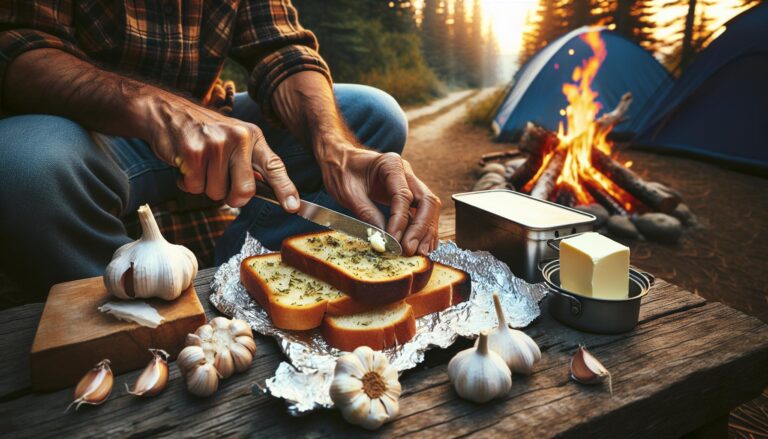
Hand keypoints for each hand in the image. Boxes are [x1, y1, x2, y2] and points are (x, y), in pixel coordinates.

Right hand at [140, 92, 298, 209]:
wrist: (168, 111)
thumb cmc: (204, 132)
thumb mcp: (234, 140)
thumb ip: (250, 164)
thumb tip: (269, 191)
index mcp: (252, 136)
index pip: (274, 166)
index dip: (285, 189)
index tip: (293, 207)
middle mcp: (238, 138)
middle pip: (244, 191)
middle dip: (231, 197)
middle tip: (219, 182)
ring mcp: (216, 144)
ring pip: (216, 193)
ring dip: (204, 186)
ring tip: (199, 164)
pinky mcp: (193, 152)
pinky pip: (194, 187)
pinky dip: (187, 182)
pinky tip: (186, 163)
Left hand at [320, 146, 441, 255]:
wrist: (339, 160)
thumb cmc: (341, 171)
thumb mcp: (348, 193)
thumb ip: (366, 213)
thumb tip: (383, 238)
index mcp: (391, 165)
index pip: (404, 195)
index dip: (401, 221)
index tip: (395, 241)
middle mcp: (406, 173)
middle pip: (426, 201)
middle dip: (422, 228)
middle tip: (412, 250)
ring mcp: (410, 184)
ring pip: (428, 208)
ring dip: (426, 231)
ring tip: (421, 253)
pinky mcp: (408, 196)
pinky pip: (421, 213)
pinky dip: (423, 229)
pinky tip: (421, 245)